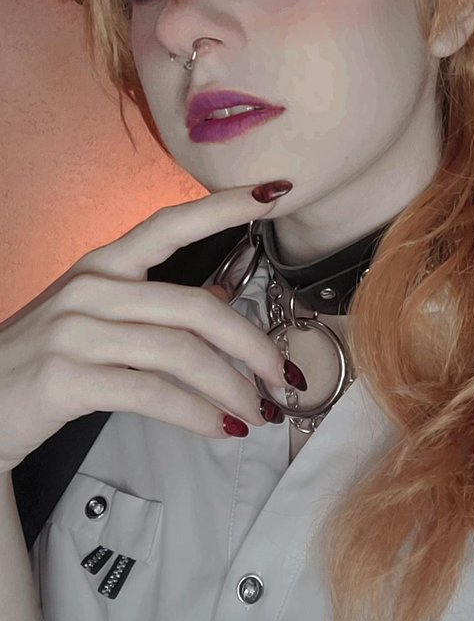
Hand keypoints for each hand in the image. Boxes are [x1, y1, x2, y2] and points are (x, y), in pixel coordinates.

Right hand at [0, 185, 290, 473]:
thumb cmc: (42, 360)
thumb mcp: (94, 318)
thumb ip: (152, 306)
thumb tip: (222, 300)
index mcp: (101, 265)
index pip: (169, 224)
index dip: (223, 207)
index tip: (273, 192)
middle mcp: (90, 289)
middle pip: (195, 308)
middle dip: (251, 345)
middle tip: (283, 376)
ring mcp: (76, 332)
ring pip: (181, 353)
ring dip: (231, 388)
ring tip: (258, 412)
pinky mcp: (67, 379)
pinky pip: (152, 393)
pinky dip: (197, 414)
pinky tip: (220, 429)